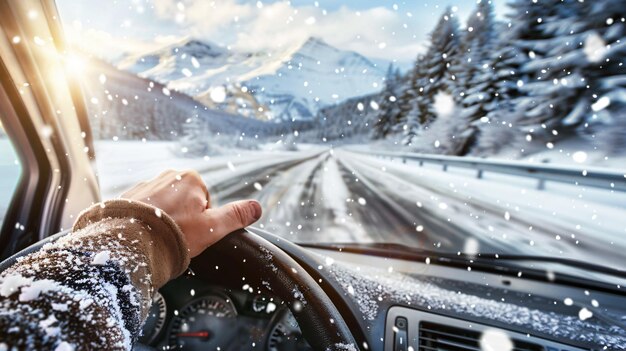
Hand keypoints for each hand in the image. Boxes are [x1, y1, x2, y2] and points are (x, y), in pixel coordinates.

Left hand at [121, 169, 261, 256]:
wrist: (129, 242)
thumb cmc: (174, 235)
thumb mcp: (213, 228)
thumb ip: (236, 216)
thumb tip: (257, 207)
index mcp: (191, 178)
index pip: (207, 202)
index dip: (203, 223)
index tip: (193, 234)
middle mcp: (167, 175)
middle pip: (186, 203)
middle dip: (183, 221)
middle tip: (177, 238)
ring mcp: (145, 184)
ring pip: (165, 206)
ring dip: (165, 221)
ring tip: (159, 238)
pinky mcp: (127, 196)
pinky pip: (145, 209)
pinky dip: (147, 221)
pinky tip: (145, 234)